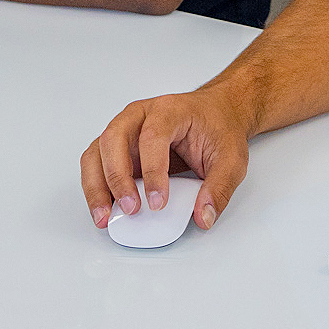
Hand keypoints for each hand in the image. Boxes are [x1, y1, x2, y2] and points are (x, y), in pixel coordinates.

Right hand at [81, 85, 252, 233]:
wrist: (215, 114)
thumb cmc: (218, 128)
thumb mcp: (232, 158)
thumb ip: (220, 188)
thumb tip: (203, 216)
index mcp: (169, 111)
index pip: (153, 137)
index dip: (153, 171)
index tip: (158, 202)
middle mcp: (140, 116)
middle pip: (114, 139)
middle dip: (117, 178)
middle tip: (131, 209)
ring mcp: (125, 130)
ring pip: (97, 153)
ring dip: (97, 186)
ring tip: (105, 217)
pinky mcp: (117, 148)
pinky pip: (96, 165)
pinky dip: (96, 188)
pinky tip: (105, 210)